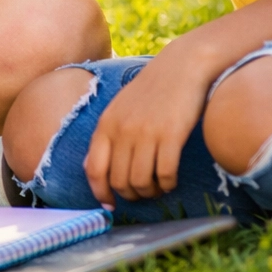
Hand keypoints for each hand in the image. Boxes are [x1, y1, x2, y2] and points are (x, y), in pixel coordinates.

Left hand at [83, 42, 213, 206]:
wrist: (181, 67)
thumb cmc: (151, 91)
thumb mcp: (119, 109)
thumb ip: (106, 137)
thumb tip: (90, 170)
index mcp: (106, 124)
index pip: (94, 170)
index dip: (101, 193)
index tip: (110, 205)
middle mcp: (122, 130)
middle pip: (120, 181)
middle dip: (131, 195)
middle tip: (144, 193)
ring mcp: (146, 132)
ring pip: (142, 182)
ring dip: (151, 192)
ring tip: (159, 187)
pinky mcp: (170, 135)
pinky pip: (165, 174)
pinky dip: (168, 184)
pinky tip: (171, 179)